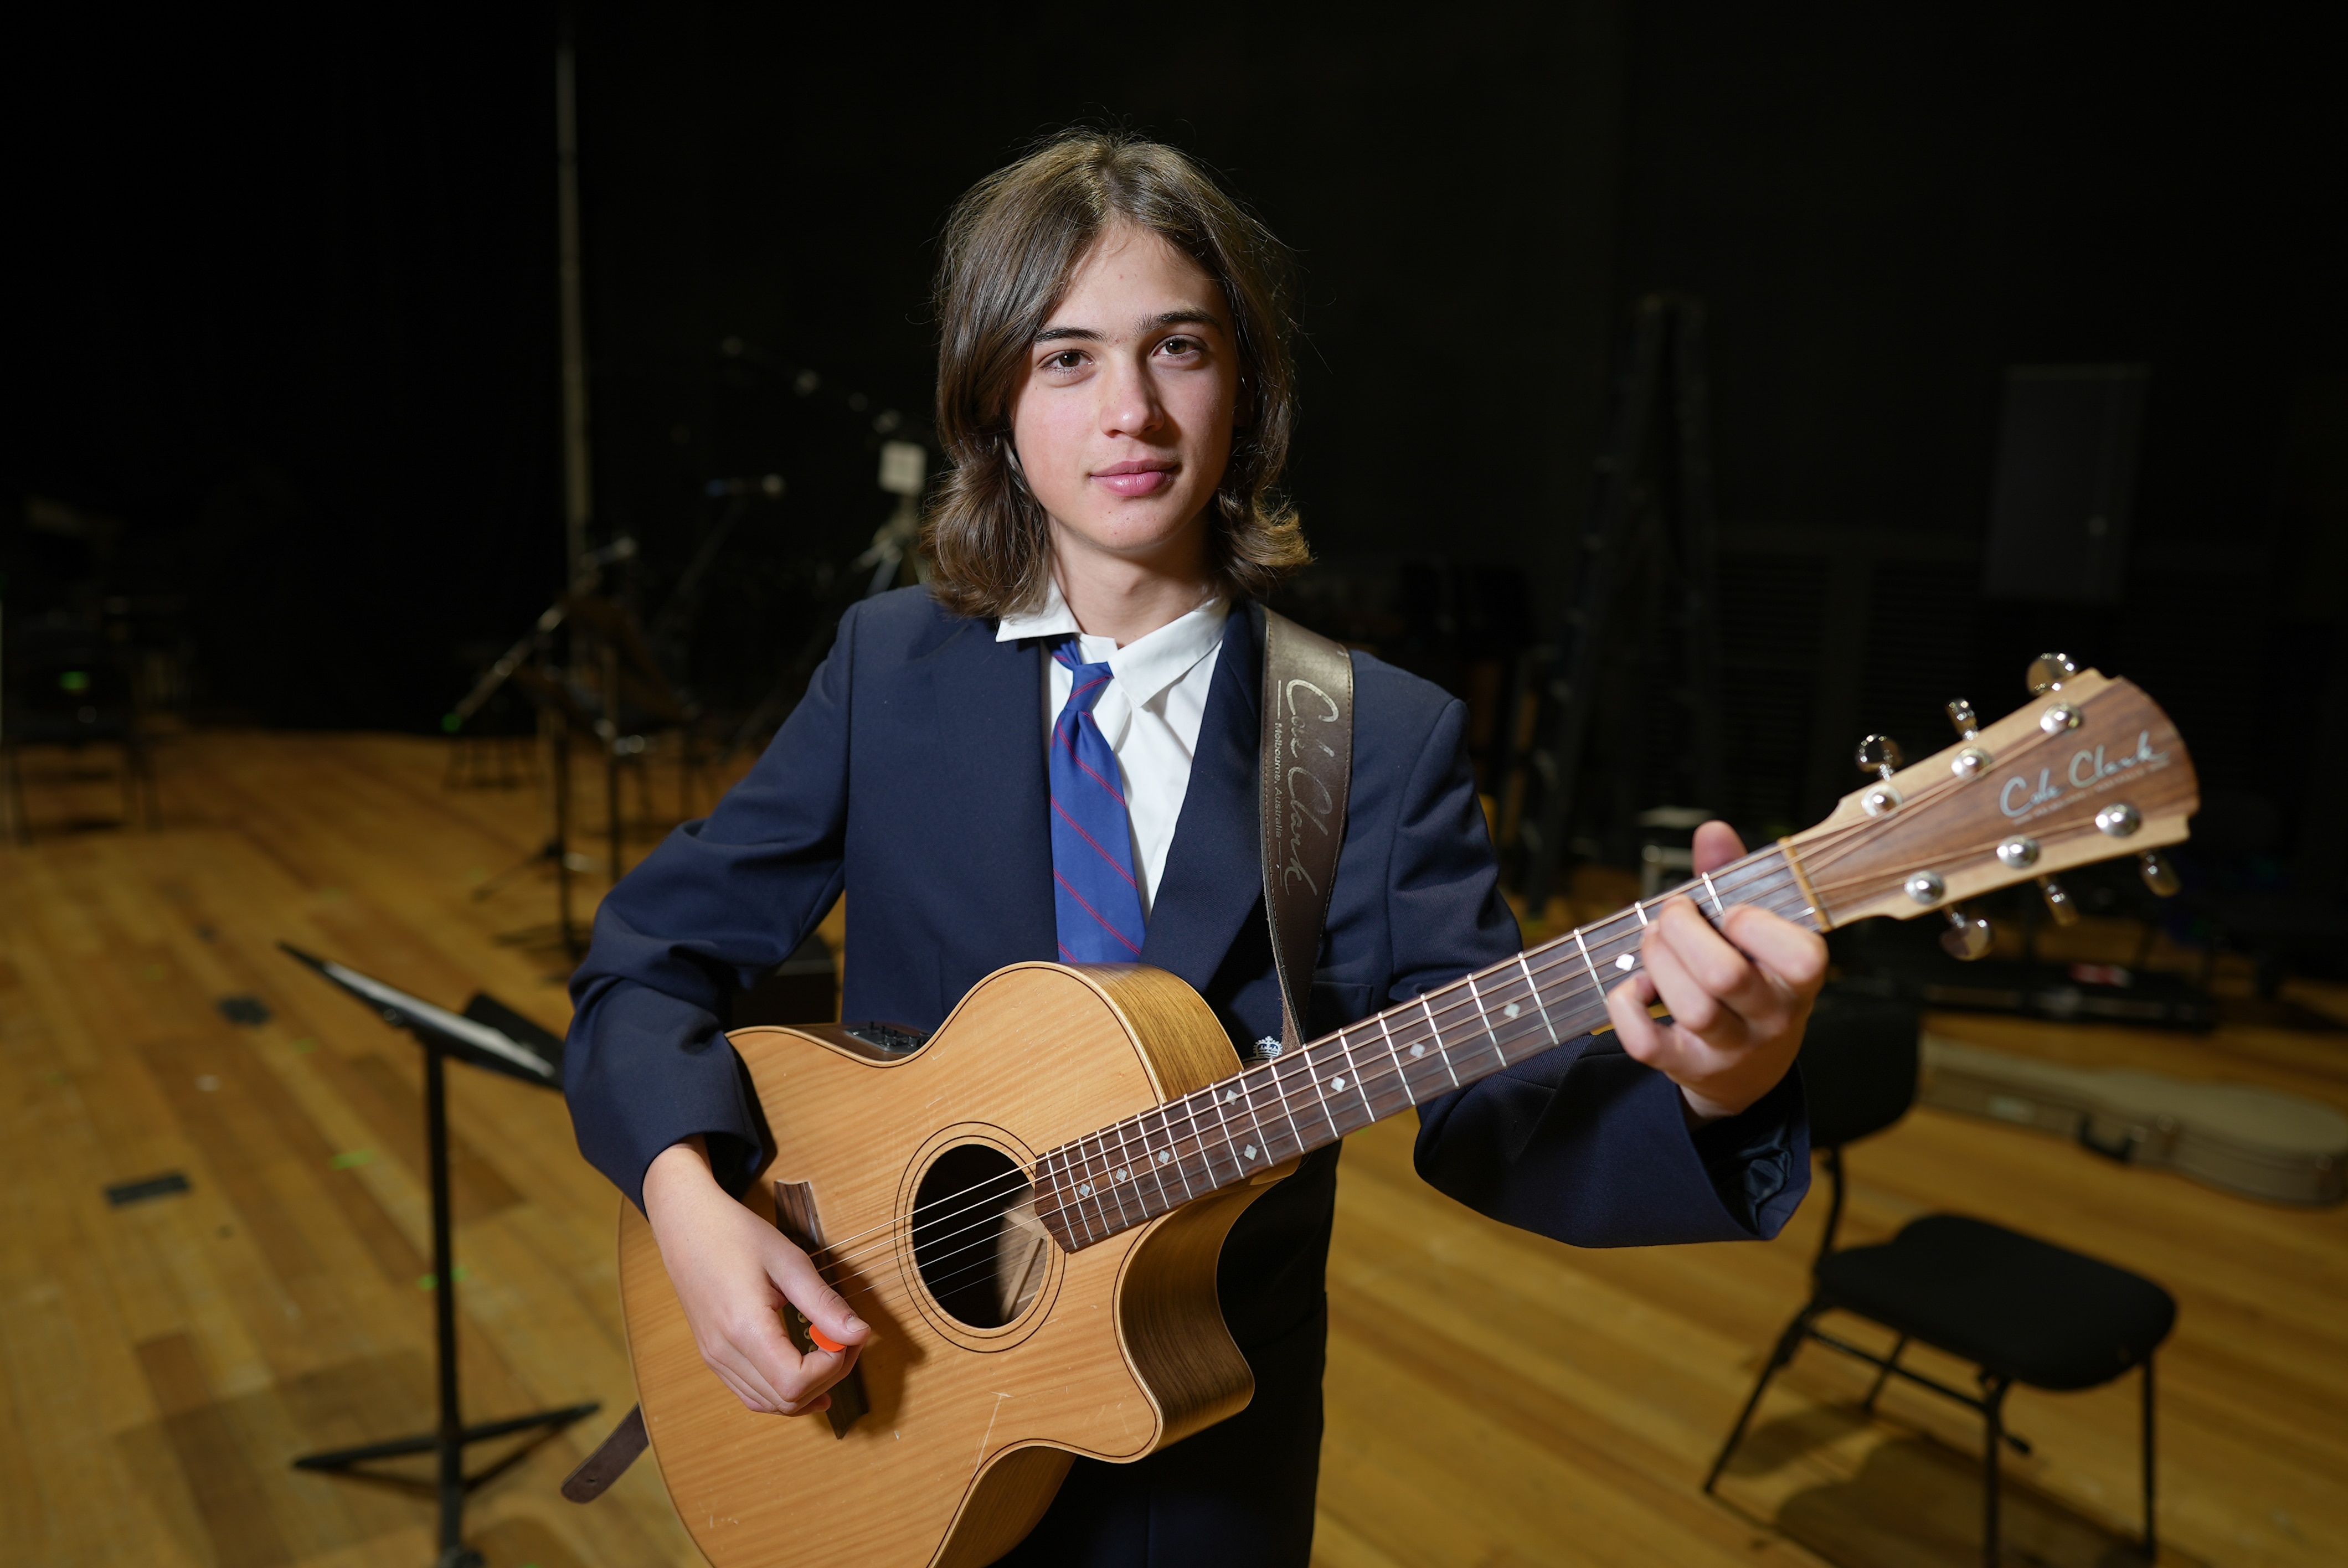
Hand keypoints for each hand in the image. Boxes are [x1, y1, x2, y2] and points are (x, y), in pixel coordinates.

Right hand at [641, 1137, 872, 1415]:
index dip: (831, 1367)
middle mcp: (724, 1353)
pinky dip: (784, 1391)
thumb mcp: (789, 1261)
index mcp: (743, 1328)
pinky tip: (805, 1373)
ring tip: (830, 1349)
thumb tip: (860, 1334)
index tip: (846, 1336)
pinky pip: (753, 1394)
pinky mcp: (713, 1357)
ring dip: (809, 1387)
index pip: (795, 1382)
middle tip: (847, 1340)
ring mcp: (714, 1359)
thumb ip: (824, 1304)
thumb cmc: (736, 1234)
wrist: (686, 1225)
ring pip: (771, 1404)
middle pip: (787, 1400)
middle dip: (829, 1377)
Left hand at [1604, 821, 1827, 1122]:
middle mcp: (1772, 1018)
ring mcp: (1731, 1048)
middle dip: (1683, 931)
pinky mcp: (1686, 1066)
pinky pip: (1647, 1042)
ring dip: (1658, 961)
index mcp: (1799, 979)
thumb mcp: (1755, 934)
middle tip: (1673, 915)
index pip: (1801, 957)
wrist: (1747, 1070)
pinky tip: (1635, 986)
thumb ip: (1733, 878)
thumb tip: (1712, 831)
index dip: (1755, 924)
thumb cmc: (1750, 981)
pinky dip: (1626, 1006)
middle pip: (1727, 975)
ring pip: (1693, 1008)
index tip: (1730, 912)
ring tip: (1653, 942)